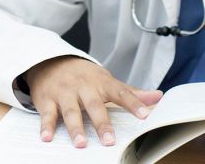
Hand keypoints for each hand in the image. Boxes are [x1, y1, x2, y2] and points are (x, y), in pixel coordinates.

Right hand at [25, 56, 162, 147]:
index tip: (144, 114)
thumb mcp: (106, 80)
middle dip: (101, 123)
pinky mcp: (47, 99)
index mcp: (101, 82)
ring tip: (81, 143)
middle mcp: (83, 86)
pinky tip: (47, 137)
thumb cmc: (83, 75)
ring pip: (71, 111)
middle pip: (93, 105)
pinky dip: (46, 126)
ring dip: (75, 127)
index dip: (133, 103)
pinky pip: (47, 114)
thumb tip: (158, 96)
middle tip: (109, 140)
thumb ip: (130, 91)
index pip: (120, 92)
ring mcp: (64, 92)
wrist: (50, 61)